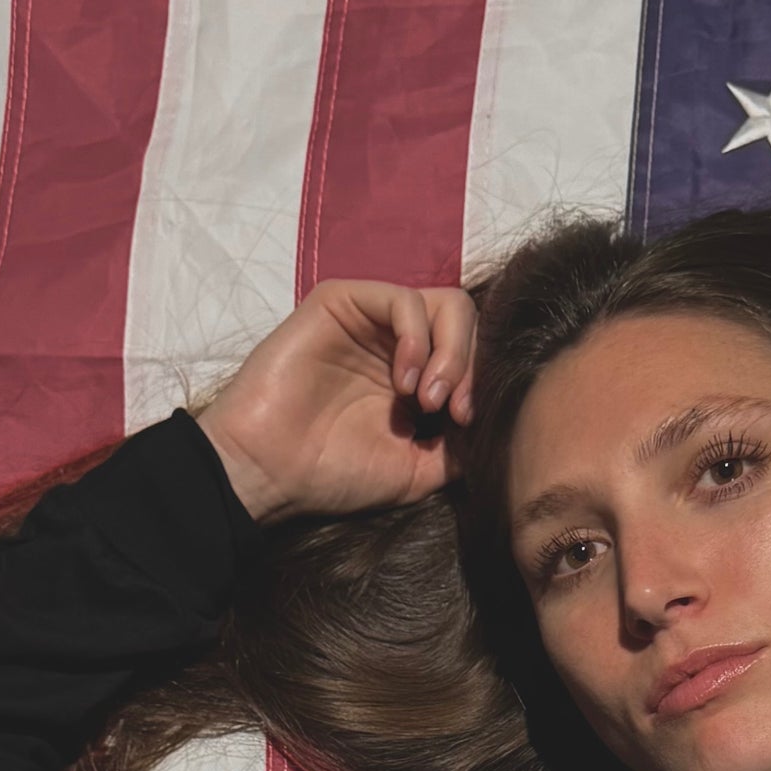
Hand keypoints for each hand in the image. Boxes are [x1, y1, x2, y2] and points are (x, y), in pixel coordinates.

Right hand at [193, 277, 478, 524]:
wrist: (272, 470)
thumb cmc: (334, 474)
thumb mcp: (416, 471)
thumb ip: (457, 449)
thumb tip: (497, 431)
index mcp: (418, 378)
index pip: (474, 354)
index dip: (482, 382)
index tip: (466, 423)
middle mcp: (398, 343)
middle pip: (467, 322)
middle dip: (471, 365)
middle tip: (450, 410)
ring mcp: (371, 320)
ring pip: (445, 304)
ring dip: (450, 353)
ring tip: (427, 400)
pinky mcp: (342, 301)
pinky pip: (402, 297)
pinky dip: (418, 336)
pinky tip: (407, 379)